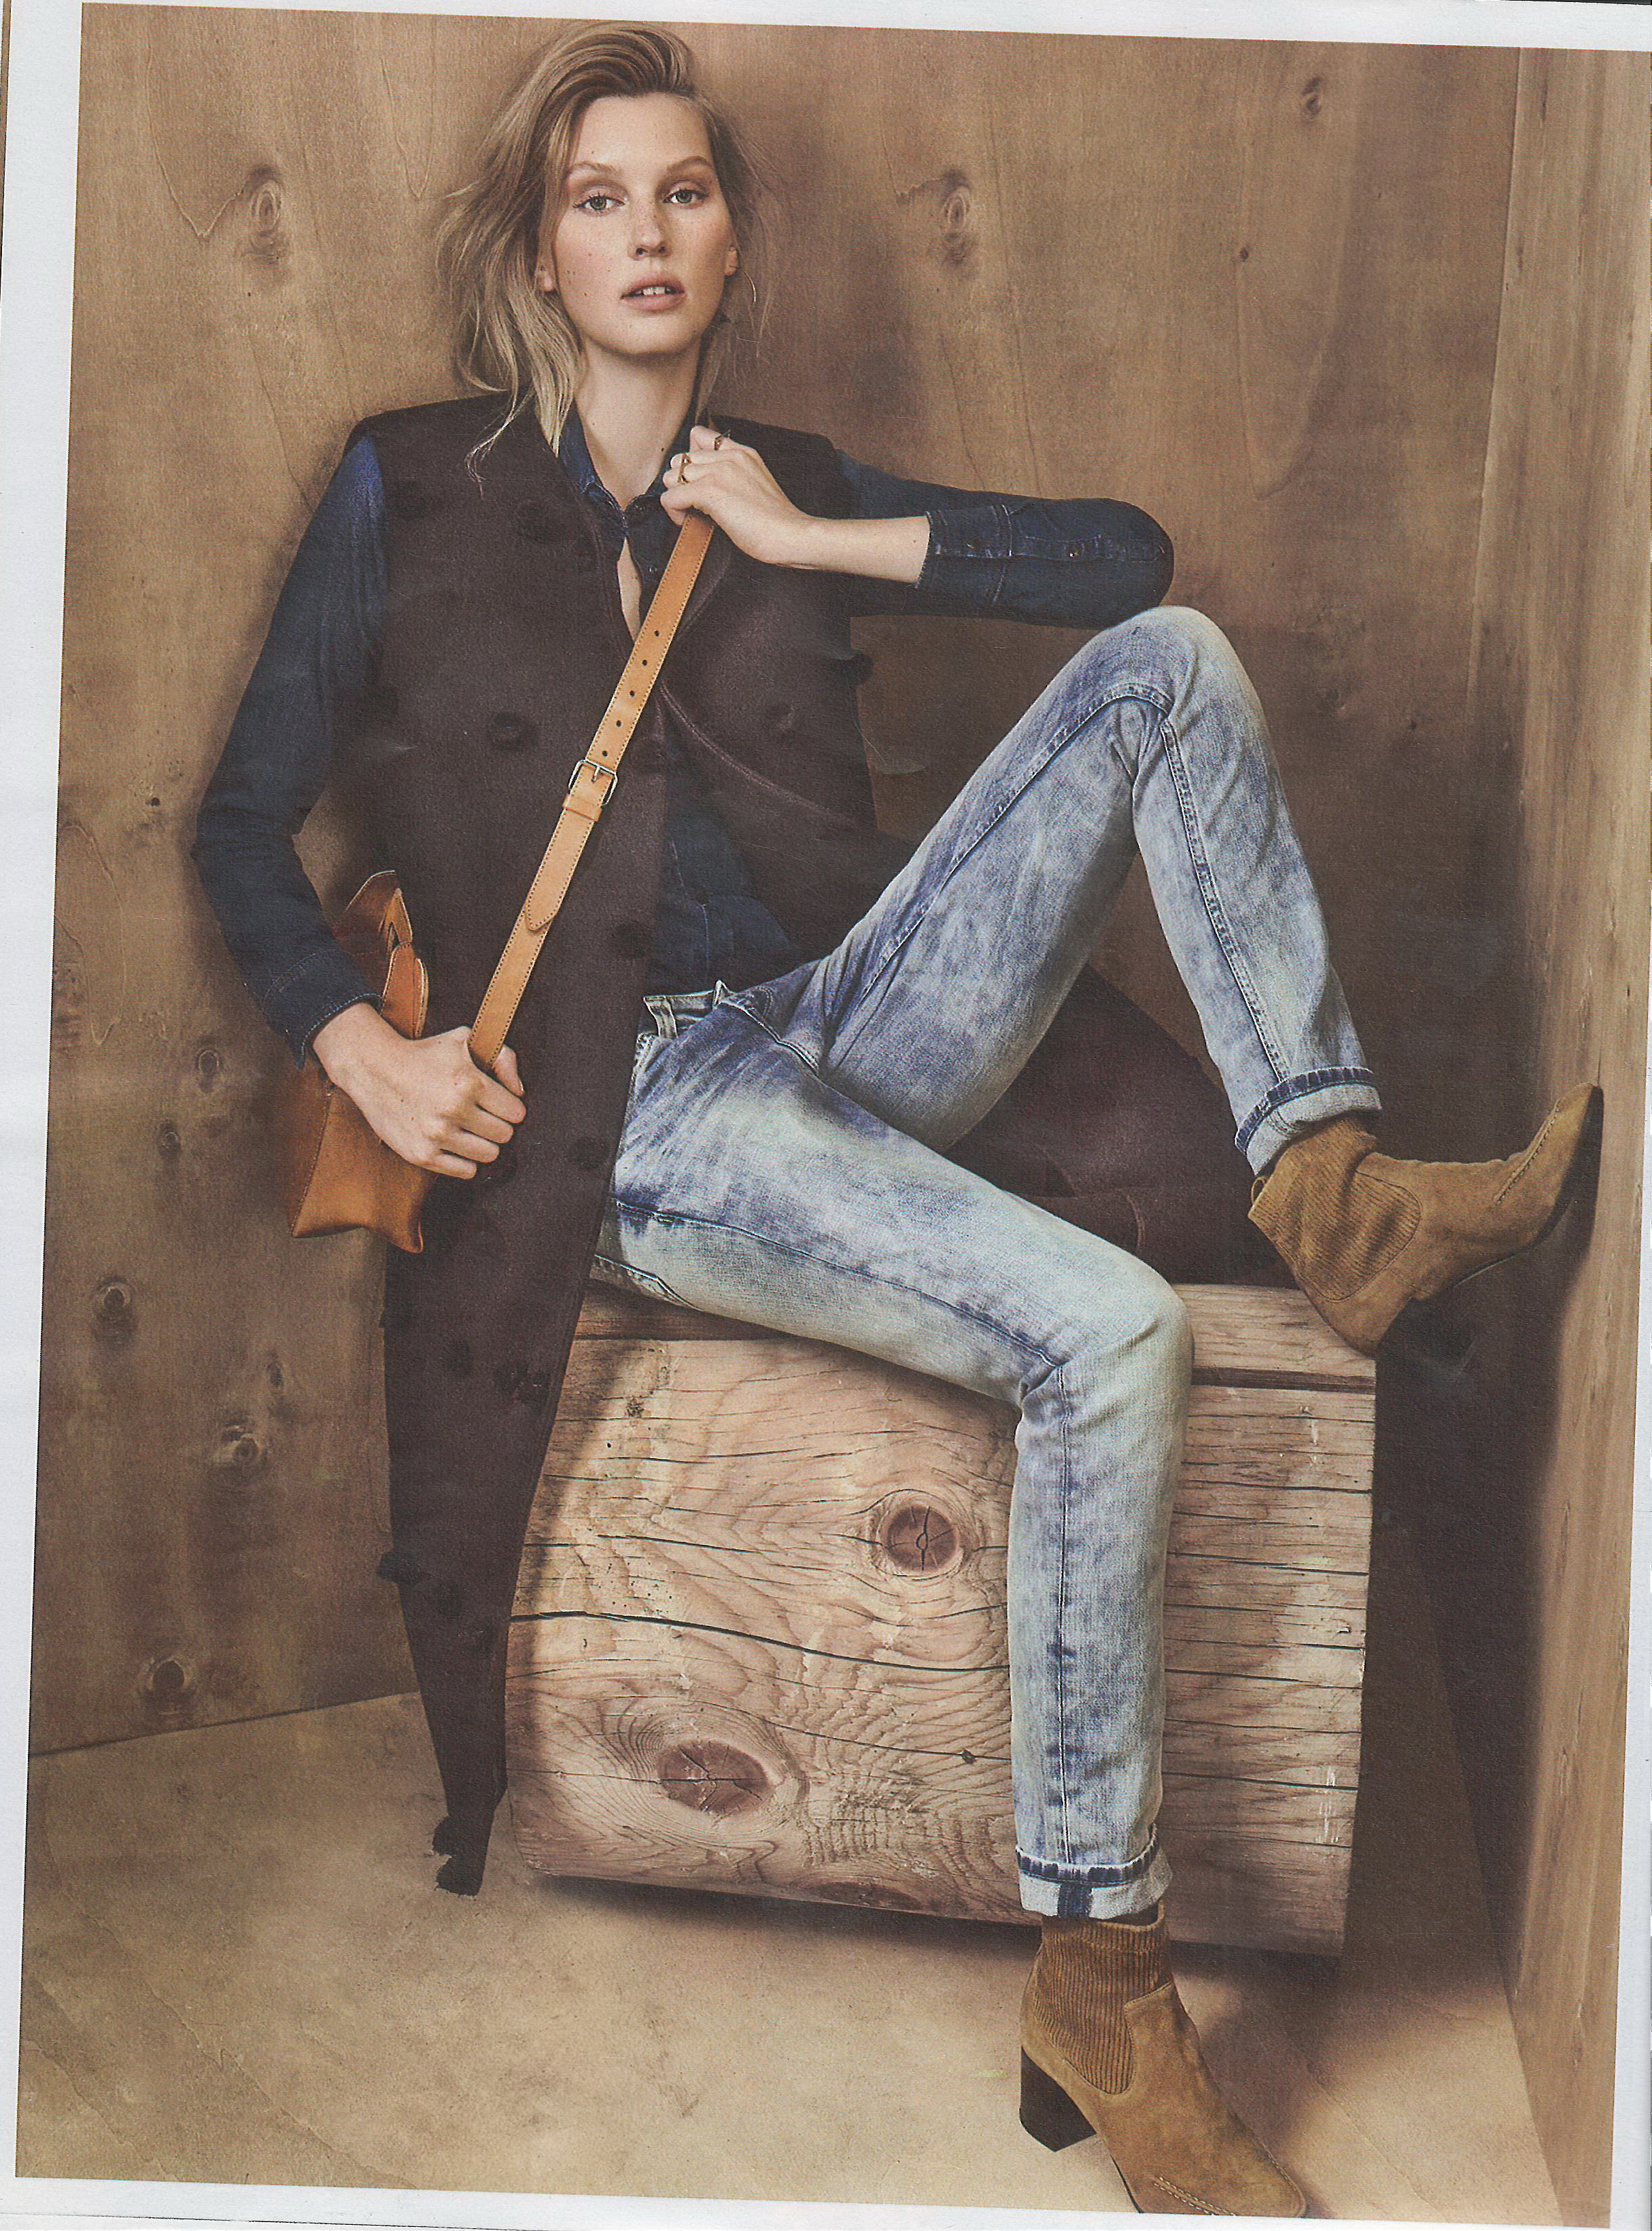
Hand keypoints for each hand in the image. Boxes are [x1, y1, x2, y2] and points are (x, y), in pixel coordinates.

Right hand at [310, 1003, 525, 1178]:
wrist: (374, 1069)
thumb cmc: (424, 1054)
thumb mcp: (465, 1040)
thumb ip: (503, 1058)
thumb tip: (519, 1092)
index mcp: (469, 1083)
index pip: (515, 1112)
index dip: (510, 1108)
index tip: (499, 1104)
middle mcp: (453, 1110)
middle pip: (504, 1135)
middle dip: (498, 1125)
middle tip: (482, 1116)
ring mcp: (436, 1135)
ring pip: (488, 1155)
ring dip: (483, 1143)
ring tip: (469, 1130)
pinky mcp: (421, 1154)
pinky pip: (466, 1171)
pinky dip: (465, 1160)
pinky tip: (456, 1144)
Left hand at [658, 424, 816, 566]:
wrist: (790, 535)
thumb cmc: (775, 521)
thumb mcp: (756, 484)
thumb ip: (733, 476)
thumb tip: (704, 487)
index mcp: (741, 452)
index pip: (699, 436)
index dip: (691, 461)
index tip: (700, 483)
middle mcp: (728, 456)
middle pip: (680, 459)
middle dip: (682, 483)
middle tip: (696, 505)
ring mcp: (718, 472)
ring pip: (671, 477)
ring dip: (677, 498)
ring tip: (694, 515)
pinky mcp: (709, 491)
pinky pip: (670, 498)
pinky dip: (674, 514)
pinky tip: (691, 523)